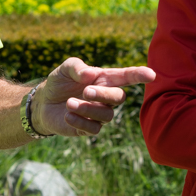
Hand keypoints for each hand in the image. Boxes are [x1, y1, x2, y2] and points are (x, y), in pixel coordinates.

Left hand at [33, 57, 155, 136]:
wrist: (44, 103)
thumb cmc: (59, 82)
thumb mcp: (64, 69)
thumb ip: (76, 67)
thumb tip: (89, 75)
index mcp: (104, 79)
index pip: (126, 77)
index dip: (139, 75)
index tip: (151, 75)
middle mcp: (106, 97)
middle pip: (119, 97)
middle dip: (103, 95)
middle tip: (85, 91)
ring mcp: (99, 114)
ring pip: (106, 115)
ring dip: (87, 108)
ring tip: (69, 103)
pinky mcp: (89, 128)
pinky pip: (94, 129)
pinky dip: (79, 121)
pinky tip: (67, 115)